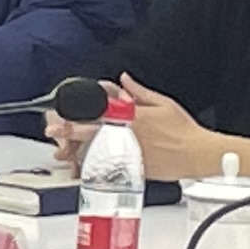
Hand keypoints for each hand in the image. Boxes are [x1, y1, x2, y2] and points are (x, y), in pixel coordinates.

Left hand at [45, 78, 188, 163]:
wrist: (197, 154)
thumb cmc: (183, 129)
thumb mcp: (162, 103)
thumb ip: (138, 91)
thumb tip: (123, 79)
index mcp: (133, 116)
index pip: (100, 110)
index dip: (79, 110)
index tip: (62, 110)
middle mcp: (128, 134)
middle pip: (93, 130)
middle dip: (70, 129)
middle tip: (52, 129)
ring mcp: (129, 153)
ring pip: (98, 151)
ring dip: (78, 149)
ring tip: (62, 150)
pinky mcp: (134, 169)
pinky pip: (110, 168)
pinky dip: (96, 167)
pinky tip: (83, 167)